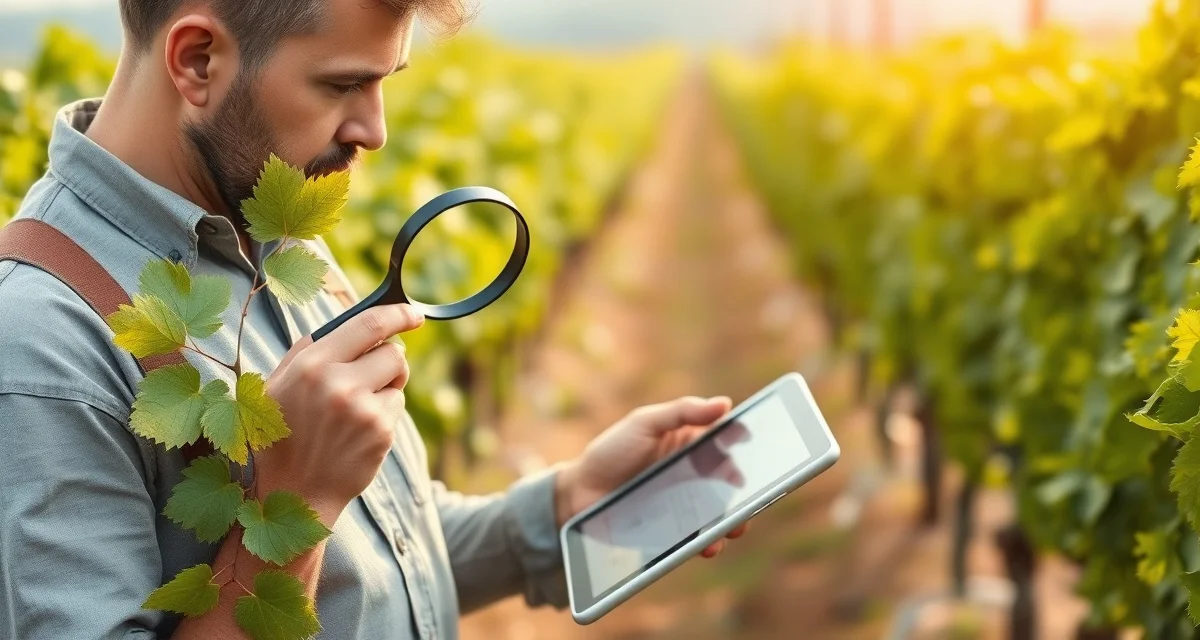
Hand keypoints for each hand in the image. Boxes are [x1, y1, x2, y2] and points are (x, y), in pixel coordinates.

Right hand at [257, 304, 424, 526]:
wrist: (292, 492)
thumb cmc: (280, 436)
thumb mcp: (275, 387)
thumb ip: (304, 353)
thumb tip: (331, 325)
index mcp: (312, 365)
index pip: (369, 324)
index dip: (398, 315)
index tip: (413, 315)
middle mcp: (339, 383)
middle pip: (394, 351)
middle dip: (389, 358)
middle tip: (373, 374)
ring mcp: (363, 410)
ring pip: (398, 379)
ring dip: (385, 387)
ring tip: (355, 409)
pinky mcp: (382, 432)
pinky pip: (396, 406)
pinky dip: (384, 413)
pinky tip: (358, 430)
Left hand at [556, 396, 747, 558]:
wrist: (578, 494)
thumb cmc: (610, 451)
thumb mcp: (644, 423)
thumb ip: (682, 411)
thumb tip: (725, 403)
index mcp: (690, 444)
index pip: (727, 445)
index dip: (747, 449)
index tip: (763, 454)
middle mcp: (692, 475)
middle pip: (730, 484)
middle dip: (747, 494)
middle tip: (754, 500)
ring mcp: (683, 505)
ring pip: (719, 514)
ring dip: (731, 522)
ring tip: (732, 528)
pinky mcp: (672, 531)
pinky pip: (697, 538)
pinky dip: (707, 542)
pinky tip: (708, 545)